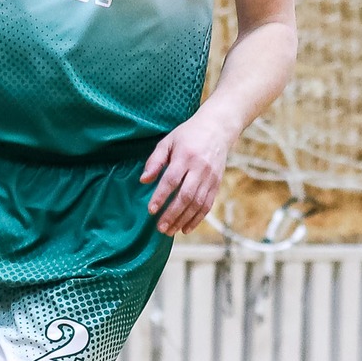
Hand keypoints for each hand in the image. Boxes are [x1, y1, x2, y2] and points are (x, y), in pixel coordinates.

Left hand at [140, 110, 233, 234]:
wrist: (217, 129)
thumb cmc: (188, 135)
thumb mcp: (168, 141)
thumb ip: (155, 160)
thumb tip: (144, 180)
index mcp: (185, 156)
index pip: (171, 180)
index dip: (161, 196)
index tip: (151, 210)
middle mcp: (200, 168)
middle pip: (186, 196)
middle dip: (172, 214)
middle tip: (160, 228)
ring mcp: (210, 178)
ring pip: (197, 204)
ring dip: (183, 220)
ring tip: (170, 231)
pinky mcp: (217, 184)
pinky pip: (208, 205)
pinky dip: (197, 219)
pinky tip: (186, 228)